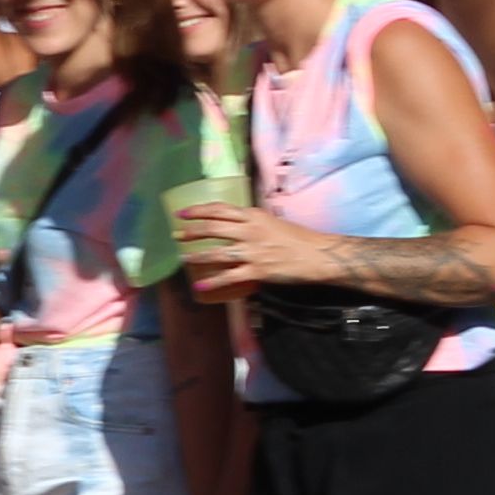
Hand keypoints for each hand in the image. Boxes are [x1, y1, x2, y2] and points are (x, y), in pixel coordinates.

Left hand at [168, 195, 323, 299]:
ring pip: (216, 252)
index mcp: (254, 216)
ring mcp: (252, 251)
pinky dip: (212, 282)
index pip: (220, 209)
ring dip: (196, 256)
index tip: (183, 213)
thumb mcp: (272, 222)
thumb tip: (234, 223)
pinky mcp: (256, 270)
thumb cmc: (297, 238)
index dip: (199, 210)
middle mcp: (250, 231)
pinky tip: (199, 285)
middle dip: (191, 231)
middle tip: (176, 234)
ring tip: (183, 257)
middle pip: (213, 228)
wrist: (317, 255)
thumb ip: (252, 222)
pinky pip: (229, 277)